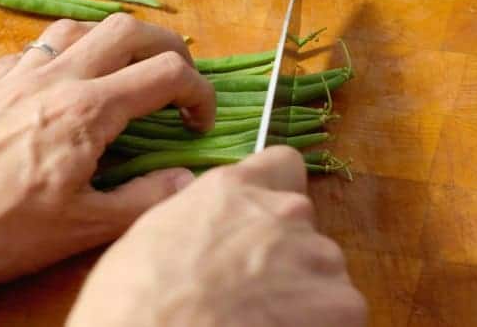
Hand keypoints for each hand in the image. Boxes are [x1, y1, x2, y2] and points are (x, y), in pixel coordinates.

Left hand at [0, 14, 215, 292]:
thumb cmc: (4, 228)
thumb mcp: (84, 226)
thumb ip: (145, 198)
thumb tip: (187, 179)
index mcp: (89, 110)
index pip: (166, 74)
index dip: (199, 93)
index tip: (199, 123)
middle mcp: (59, 76)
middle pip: (129, 29)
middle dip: (169, 48)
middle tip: (177, 81)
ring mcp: (21, 72)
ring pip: (82, 26)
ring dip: (116, 42)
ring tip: (125, 73)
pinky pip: (40, 45)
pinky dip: (69, 52)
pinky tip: (68, 80)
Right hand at [67, 146, 366, 326]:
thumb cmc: (134, 303)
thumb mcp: (152, 235)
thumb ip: (199, 215)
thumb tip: (211, 222)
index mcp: (234, 189)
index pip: (284, 165)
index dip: (278, 193)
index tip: (269, 221)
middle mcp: (283, 211)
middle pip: (302, 226)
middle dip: (286, 254)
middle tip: (252, 291)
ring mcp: (317, 255)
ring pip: (324, 271)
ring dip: (304, 294)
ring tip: (262, 321)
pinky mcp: (342, 303)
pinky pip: (342, 312)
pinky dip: (322, 326)